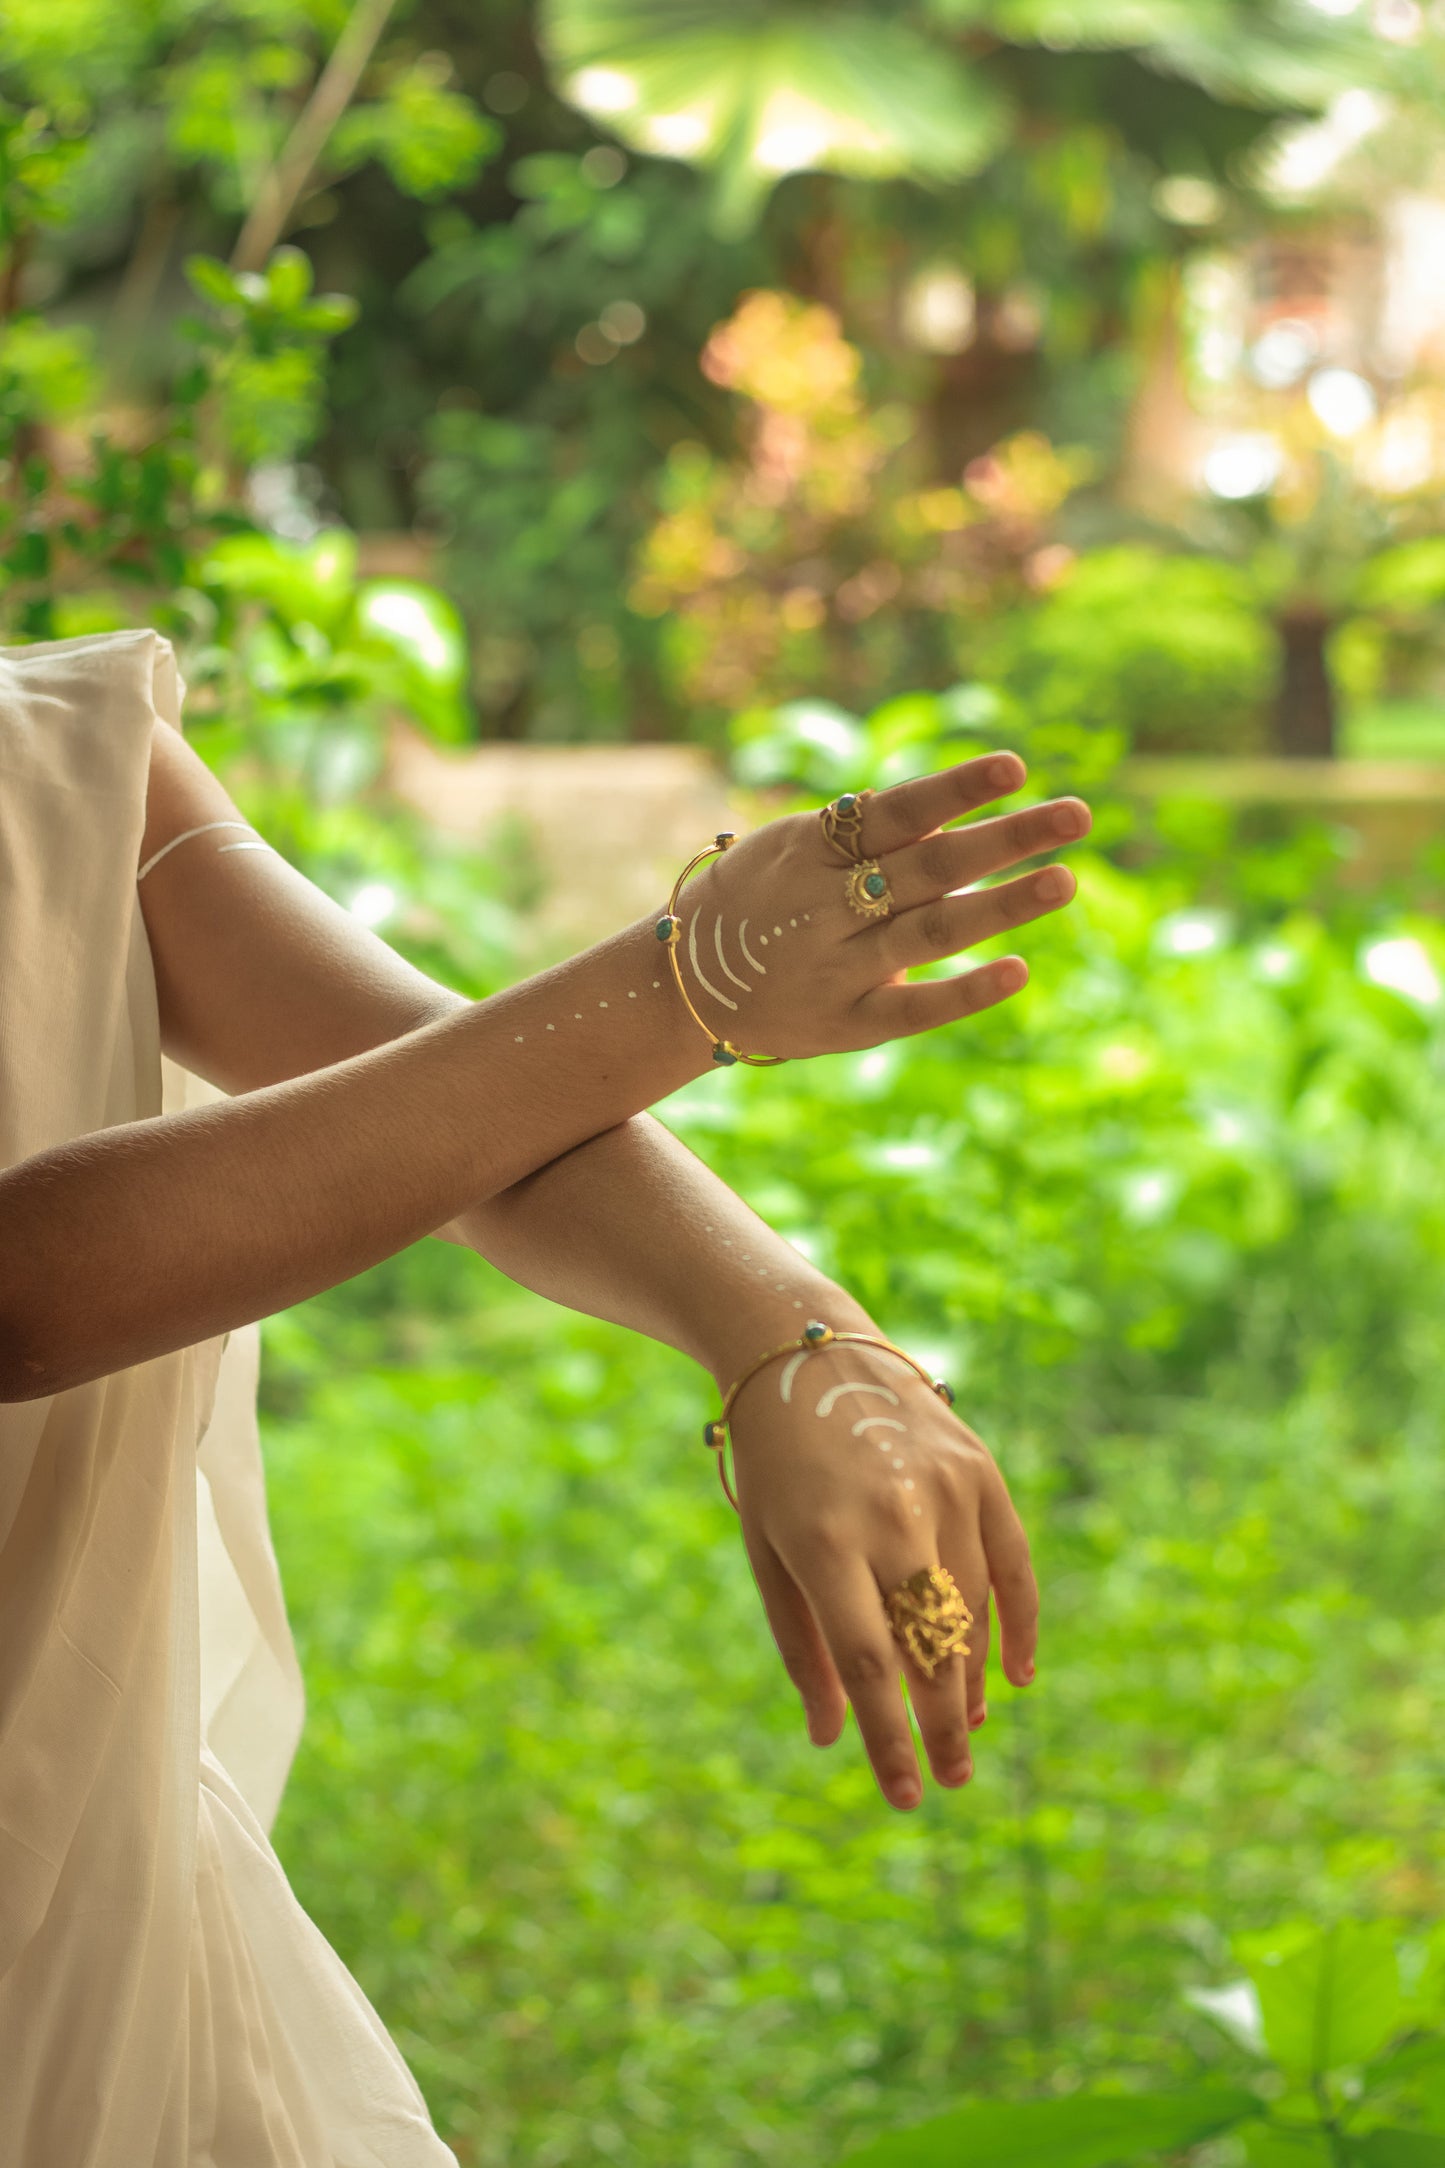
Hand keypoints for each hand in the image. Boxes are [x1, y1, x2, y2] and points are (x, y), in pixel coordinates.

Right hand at [679, 751, 1089, 1059]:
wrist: (679, 990)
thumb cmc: (755, 903)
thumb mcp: (791, 851)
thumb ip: (868, 838)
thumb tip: (961, 810)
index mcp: (811, 850)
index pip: (895, 811)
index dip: (954, 788)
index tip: (1016, 766)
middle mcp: (825, 907)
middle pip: (930, 866)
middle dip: (1007, 838)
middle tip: (1079, 814)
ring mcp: (836, 970)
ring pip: (931, 933)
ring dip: (1001, 904)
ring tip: (1066, 878)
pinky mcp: (844, 1027)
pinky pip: (911, 1011)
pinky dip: (963, 992)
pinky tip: (1018, 971)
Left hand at [725, 1332, 1037, 1807]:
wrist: (806, 1352)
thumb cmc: (775, 1465)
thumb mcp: (768, 1553)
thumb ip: (803, 1647)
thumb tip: (835, 1736)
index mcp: (823, 1544)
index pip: (871, 1668)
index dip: (892, 1742)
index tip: (907, 1798)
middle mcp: (890, 1517)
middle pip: (931, 1650)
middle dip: (942, 1727)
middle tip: (952, 1779)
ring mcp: (943, 1489)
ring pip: (973, 1613)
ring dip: (972, 1681)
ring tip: (964, 1729)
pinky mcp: (978, 1469)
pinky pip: (1013, 1563)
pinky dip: (1020, 1623)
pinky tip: (1017, 1675)